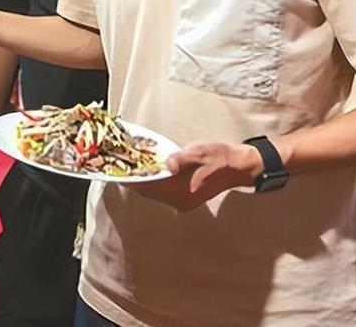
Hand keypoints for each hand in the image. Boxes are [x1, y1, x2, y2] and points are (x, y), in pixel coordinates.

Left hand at [132, 142, 262, 211]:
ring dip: (143, 183)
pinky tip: (149, 174)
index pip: (149, 185)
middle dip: (134, 180)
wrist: (238, 168)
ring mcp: (183, 203)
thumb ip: (180, 158)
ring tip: (132, 169)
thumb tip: (168, 164)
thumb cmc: (218, 157)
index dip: (131, 179)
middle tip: (121, 167)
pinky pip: (162, 195)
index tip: (117, 171)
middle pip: (148, 191)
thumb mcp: (199, 151)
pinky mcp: (186, 202)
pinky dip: (153, 186)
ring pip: (153, 195)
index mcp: (182, 188)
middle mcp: (180, 200)